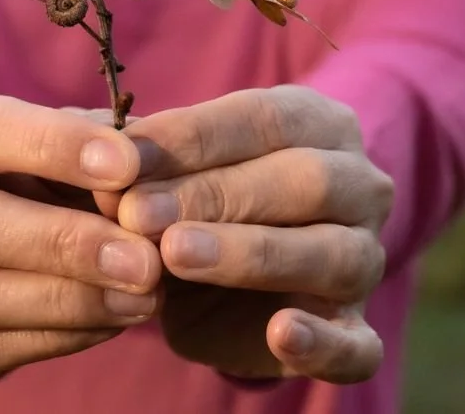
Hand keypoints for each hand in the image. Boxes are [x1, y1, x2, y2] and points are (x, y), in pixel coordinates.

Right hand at [0, 96, 162, 393]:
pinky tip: (109, 321)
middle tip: (143, 258)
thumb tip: (138, 167)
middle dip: (64, 245)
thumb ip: (82, 142)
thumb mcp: (36, 133)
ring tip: (142, 295)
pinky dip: (56, 338)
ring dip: (71, 302)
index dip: (53, 147)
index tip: (126, 165)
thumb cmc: (8, 165)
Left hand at [115, 86, 393, 382]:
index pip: (262, 118)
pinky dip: (323, 344)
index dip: (192, 138)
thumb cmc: (202, 195)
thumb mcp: (177, 167)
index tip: (126, 159)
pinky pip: (359, 345)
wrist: (235, 271)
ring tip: (174, 256)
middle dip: (213, 195)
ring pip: (332, 255)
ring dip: (250, 255)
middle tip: (137, 213)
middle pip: (303, 181)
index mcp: (316, 123)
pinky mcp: (360, 332)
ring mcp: (366, 259)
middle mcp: (358, 185)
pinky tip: (281, 334)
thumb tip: (97, 158)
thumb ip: (150, 163)